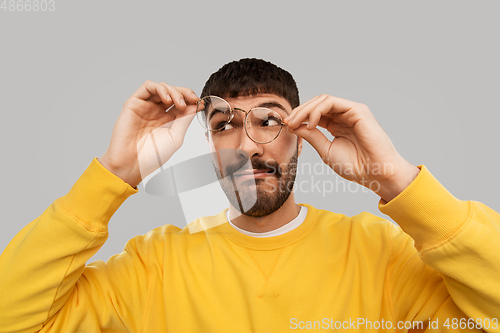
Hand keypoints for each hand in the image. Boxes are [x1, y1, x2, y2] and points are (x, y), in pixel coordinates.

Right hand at [98, 81, 198, 187]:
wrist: (132, 164)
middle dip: (185, 93)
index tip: (200, 103)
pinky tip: (167, 98)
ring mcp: (146, 106)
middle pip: (173, 92)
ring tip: (179, 103)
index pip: (182, 103)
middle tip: (192, 100)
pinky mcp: (134, 103)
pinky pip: (147, 87)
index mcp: (169, 120)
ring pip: (162, 87)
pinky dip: (160, 88)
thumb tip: (196, 105)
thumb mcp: (176, 137)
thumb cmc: (152, 156)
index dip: (192, 100)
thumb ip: (185, 119)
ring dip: (174, 91)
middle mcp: (158, 112)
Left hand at [285, 94, 419, 201]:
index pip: (314, 114)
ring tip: (296, 122)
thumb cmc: (356, 166)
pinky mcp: (357, 110)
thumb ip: (312, 136)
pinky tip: (311, 123)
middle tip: (288, 122)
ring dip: (305, 109)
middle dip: (299, 111)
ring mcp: (351, 111)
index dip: (298, 117)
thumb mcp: (326, 150)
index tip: (286, 125)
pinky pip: (332, 102)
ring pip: (322, 100)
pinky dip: (318, 110)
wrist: (375, 173)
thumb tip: (294, 126)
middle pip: (316, 104)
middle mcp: (343, 116)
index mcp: (336, 125)